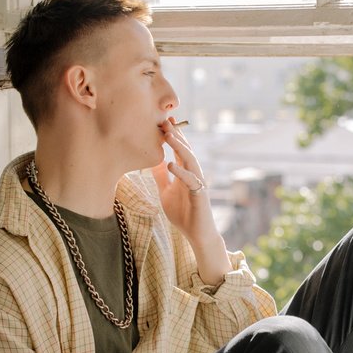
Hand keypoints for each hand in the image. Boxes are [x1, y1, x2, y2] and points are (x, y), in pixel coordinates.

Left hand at [152, 124, 230, 284]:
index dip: (172, 135)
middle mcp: (193, 174)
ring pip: (190, 160)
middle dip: (176, 134)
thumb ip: (161, 177)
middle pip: (185, 150)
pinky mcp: (200, 194)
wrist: (196, 234)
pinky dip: (181, 172)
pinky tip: (170, 164)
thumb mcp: (166, 192)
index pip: (179, 150)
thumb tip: (152, 161)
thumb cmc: (183, 214)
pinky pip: (191, 180)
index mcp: (185, 172)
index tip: (162, 119)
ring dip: (180, 147)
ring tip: (168, 135)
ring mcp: (198, 183)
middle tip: (165, 119)